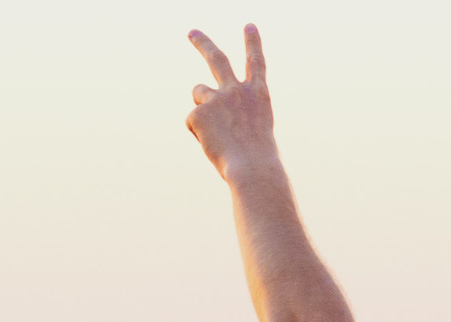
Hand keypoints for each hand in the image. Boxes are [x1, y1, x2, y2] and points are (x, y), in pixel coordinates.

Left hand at [185, 25, 278, 175]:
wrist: (253, 166)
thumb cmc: (257, 155)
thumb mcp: (253, 128)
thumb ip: (232, 112)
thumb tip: (201, 112)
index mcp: (258, 94)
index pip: (256, 62)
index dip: (253, 43)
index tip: (249, 26)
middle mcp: (237, 90)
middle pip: (217, 59)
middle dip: (203, 43)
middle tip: (191, 32)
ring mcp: (217, 99)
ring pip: (199, 93)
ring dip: (203, 108)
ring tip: (219, 131)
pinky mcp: (198, 113)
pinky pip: (193, 121)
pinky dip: (200, 133)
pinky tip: (213, 142)